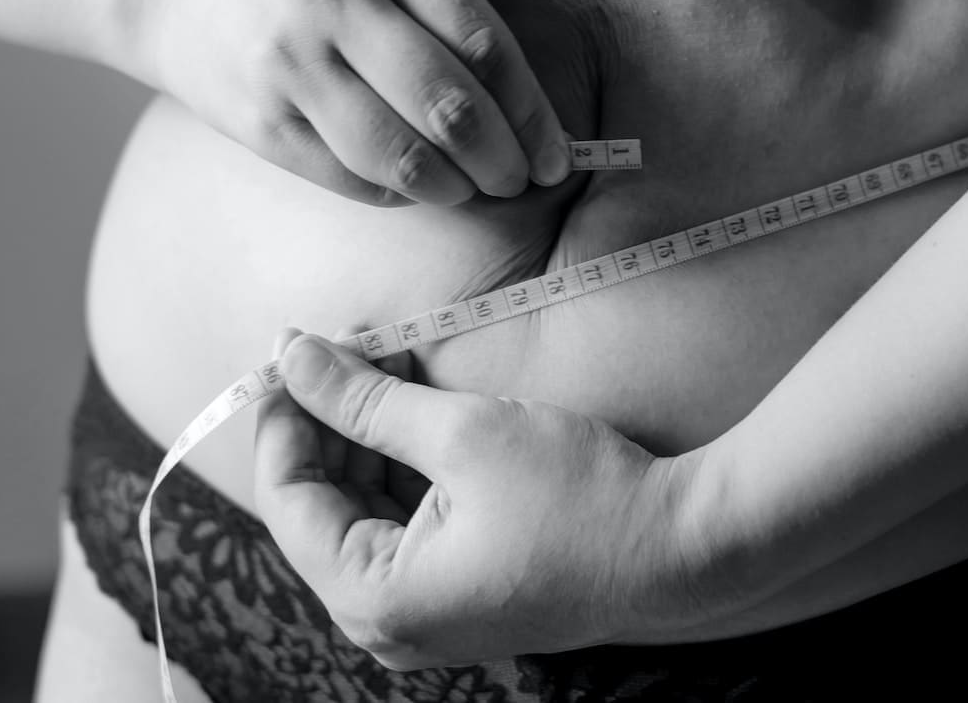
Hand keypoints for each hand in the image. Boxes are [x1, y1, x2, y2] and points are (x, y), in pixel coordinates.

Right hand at [134, 0, 569, 205]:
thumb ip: (444, 9)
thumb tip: (527, 114)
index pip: (483, 43)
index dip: (532, 112)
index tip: (558, 152)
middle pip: (449, 103)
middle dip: (502, 160)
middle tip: (522, 181)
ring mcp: (288, 58)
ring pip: (400, 152)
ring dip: (453, 188)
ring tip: (472, 191)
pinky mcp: (257, 116)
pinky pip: (350, 177)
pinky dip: (395, 193)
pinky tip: (412, 187)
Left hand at [253, 331, 698, 669]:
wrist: (684, 549)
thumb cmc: (579, 497)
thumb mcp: (463, 432)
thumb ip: (365, 398)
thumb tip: (291, 357)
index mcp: (376, 597)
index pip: (288, 498)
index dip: (283, 417)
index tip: (291, 352)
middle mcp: (388, 623)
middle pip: (320, 507)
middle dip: (328, 421)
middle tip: (345, 345)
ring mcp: (425, 614)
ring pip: (360, 511)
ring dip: (365, 436)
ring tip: (385, 363)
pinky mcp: (459, 594)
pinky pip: (401, 527)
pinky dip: (401, 466)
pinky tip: (416, 406)